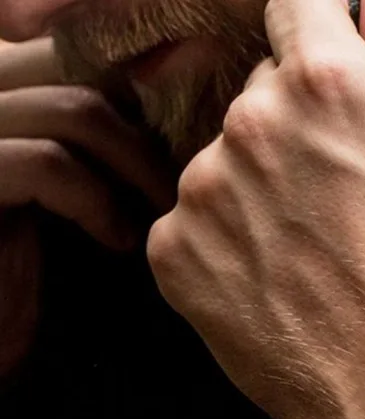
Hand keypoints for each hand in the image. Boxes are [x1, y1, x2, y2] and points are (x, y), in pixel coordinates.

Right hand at [0, 37, 177, 378]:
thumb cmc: (34, 263)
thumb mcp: (79, 191)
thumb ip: (109, 148)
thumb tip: (186, 125)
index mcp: (13, 88)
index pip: (92, 55)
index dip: (149, 95)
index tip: (192, 146)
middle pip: (90, 68)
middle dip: (153, 127)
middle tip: (192, 179)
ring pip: (77, 110)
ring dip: (140, 166)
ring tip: (164, 212)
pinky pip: (46, 164)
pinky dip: (96, 201)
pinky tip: (118, 239)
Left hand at [147, 0, 364, 418]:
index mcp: (326, 84)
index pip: (294, 7)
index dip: (312, 29)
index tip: (321, 58)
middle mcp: (252, 125)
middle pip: (261, 93)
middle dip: (295, 124)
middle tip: (338, 193)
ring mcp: (204, 193)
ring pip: (227, 161)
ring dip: (259, 188)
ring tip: (311, 249)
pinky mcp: (176, 254)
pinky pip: (197, 223)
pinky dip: (229, 240)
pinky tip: (276, 278)